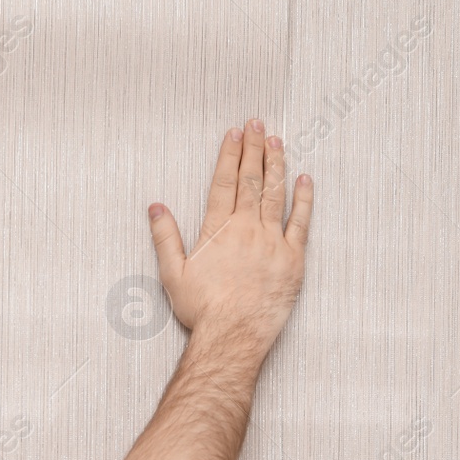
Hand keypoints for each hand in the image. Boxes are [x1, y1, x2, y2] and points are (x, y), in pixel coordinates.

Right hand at [148, 118, 311, 359]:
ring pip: (276, 194)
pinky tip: (304, 180)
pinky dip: (303, 199)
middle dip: (254, 149)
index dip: (229, 155)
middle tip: (258, 124)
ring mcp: (272, 241)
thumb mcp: (172, 274)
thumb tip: (156, 208)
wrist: (233, 335)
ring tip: (277, 142)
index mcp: (218, 230)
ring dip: (277, 165)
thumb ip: (165, 237)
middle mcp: (246, 228)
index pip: (224, 182)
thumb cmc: (202, 310)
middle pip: (251, 180)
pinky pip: (301, 222)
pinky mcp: (292, 258)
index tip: (234, 134)